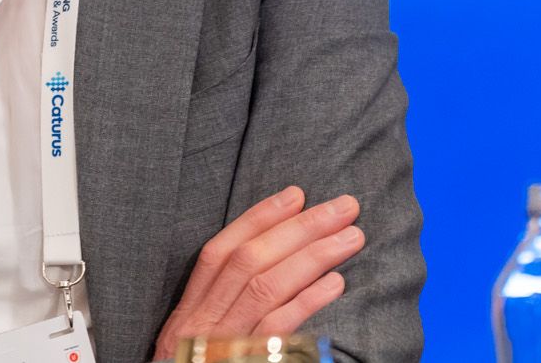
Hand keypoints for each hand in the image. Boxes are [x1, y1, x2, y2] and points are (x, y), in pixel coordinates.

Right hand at [151, 186, 362, 360]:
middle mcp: (201, 325)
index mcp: (188, 313)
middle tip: (344, 207)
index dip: (257, 218)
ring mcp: (222, 346)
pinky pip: (278, 330)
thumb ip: (221, 312)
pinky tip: (336, 284)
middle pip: (250, 261)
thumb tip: (272, 271)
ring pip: (266, 286)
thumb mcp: (193, 345)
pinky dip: (307, 301)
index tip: (295, 195)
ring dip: (314, 255)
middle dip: (300, 227)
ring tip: (352, 237)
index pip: (220, 252)